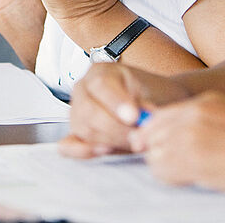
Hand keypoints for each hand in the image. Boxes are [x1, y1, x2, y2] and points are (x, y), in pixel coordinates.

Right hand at [59, 62, 189, 156]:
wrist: (155, 106)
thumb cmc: (153, 97)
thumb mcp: (155, 93)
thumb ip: (148, 105)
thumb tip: (143, 120)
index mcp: (101, 72)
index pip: (101, 85)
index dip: (116, 103)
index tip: (134, 117)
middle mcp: (83, 89)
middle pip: (89, 110)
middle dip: (116, 129)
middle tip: (138, 136)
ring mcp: (75, 112)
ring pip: (83, 129)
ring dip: (110, 141)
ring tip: (134, 141)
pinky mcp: (75, 133)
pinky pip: (68, 145)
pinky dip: (82, 151)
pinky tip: (104, 151)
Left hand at [129, 92, 224, 196]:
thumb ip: (206, 122)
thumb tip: (183, 139)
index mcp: (204, 102)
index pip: (160, 116)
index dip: (154, 134)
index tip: (158, 147)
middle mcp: (193, 114)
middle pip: (151, 133)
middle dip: (156, 150)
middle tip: (170, 165)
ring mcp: (192, 135)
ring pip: (154, 153)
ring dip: (163, 166)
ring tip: (183, 175)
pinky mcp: (195, 158)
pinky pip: (163, 170)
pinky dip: (169, 177)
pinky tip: (188, 180)